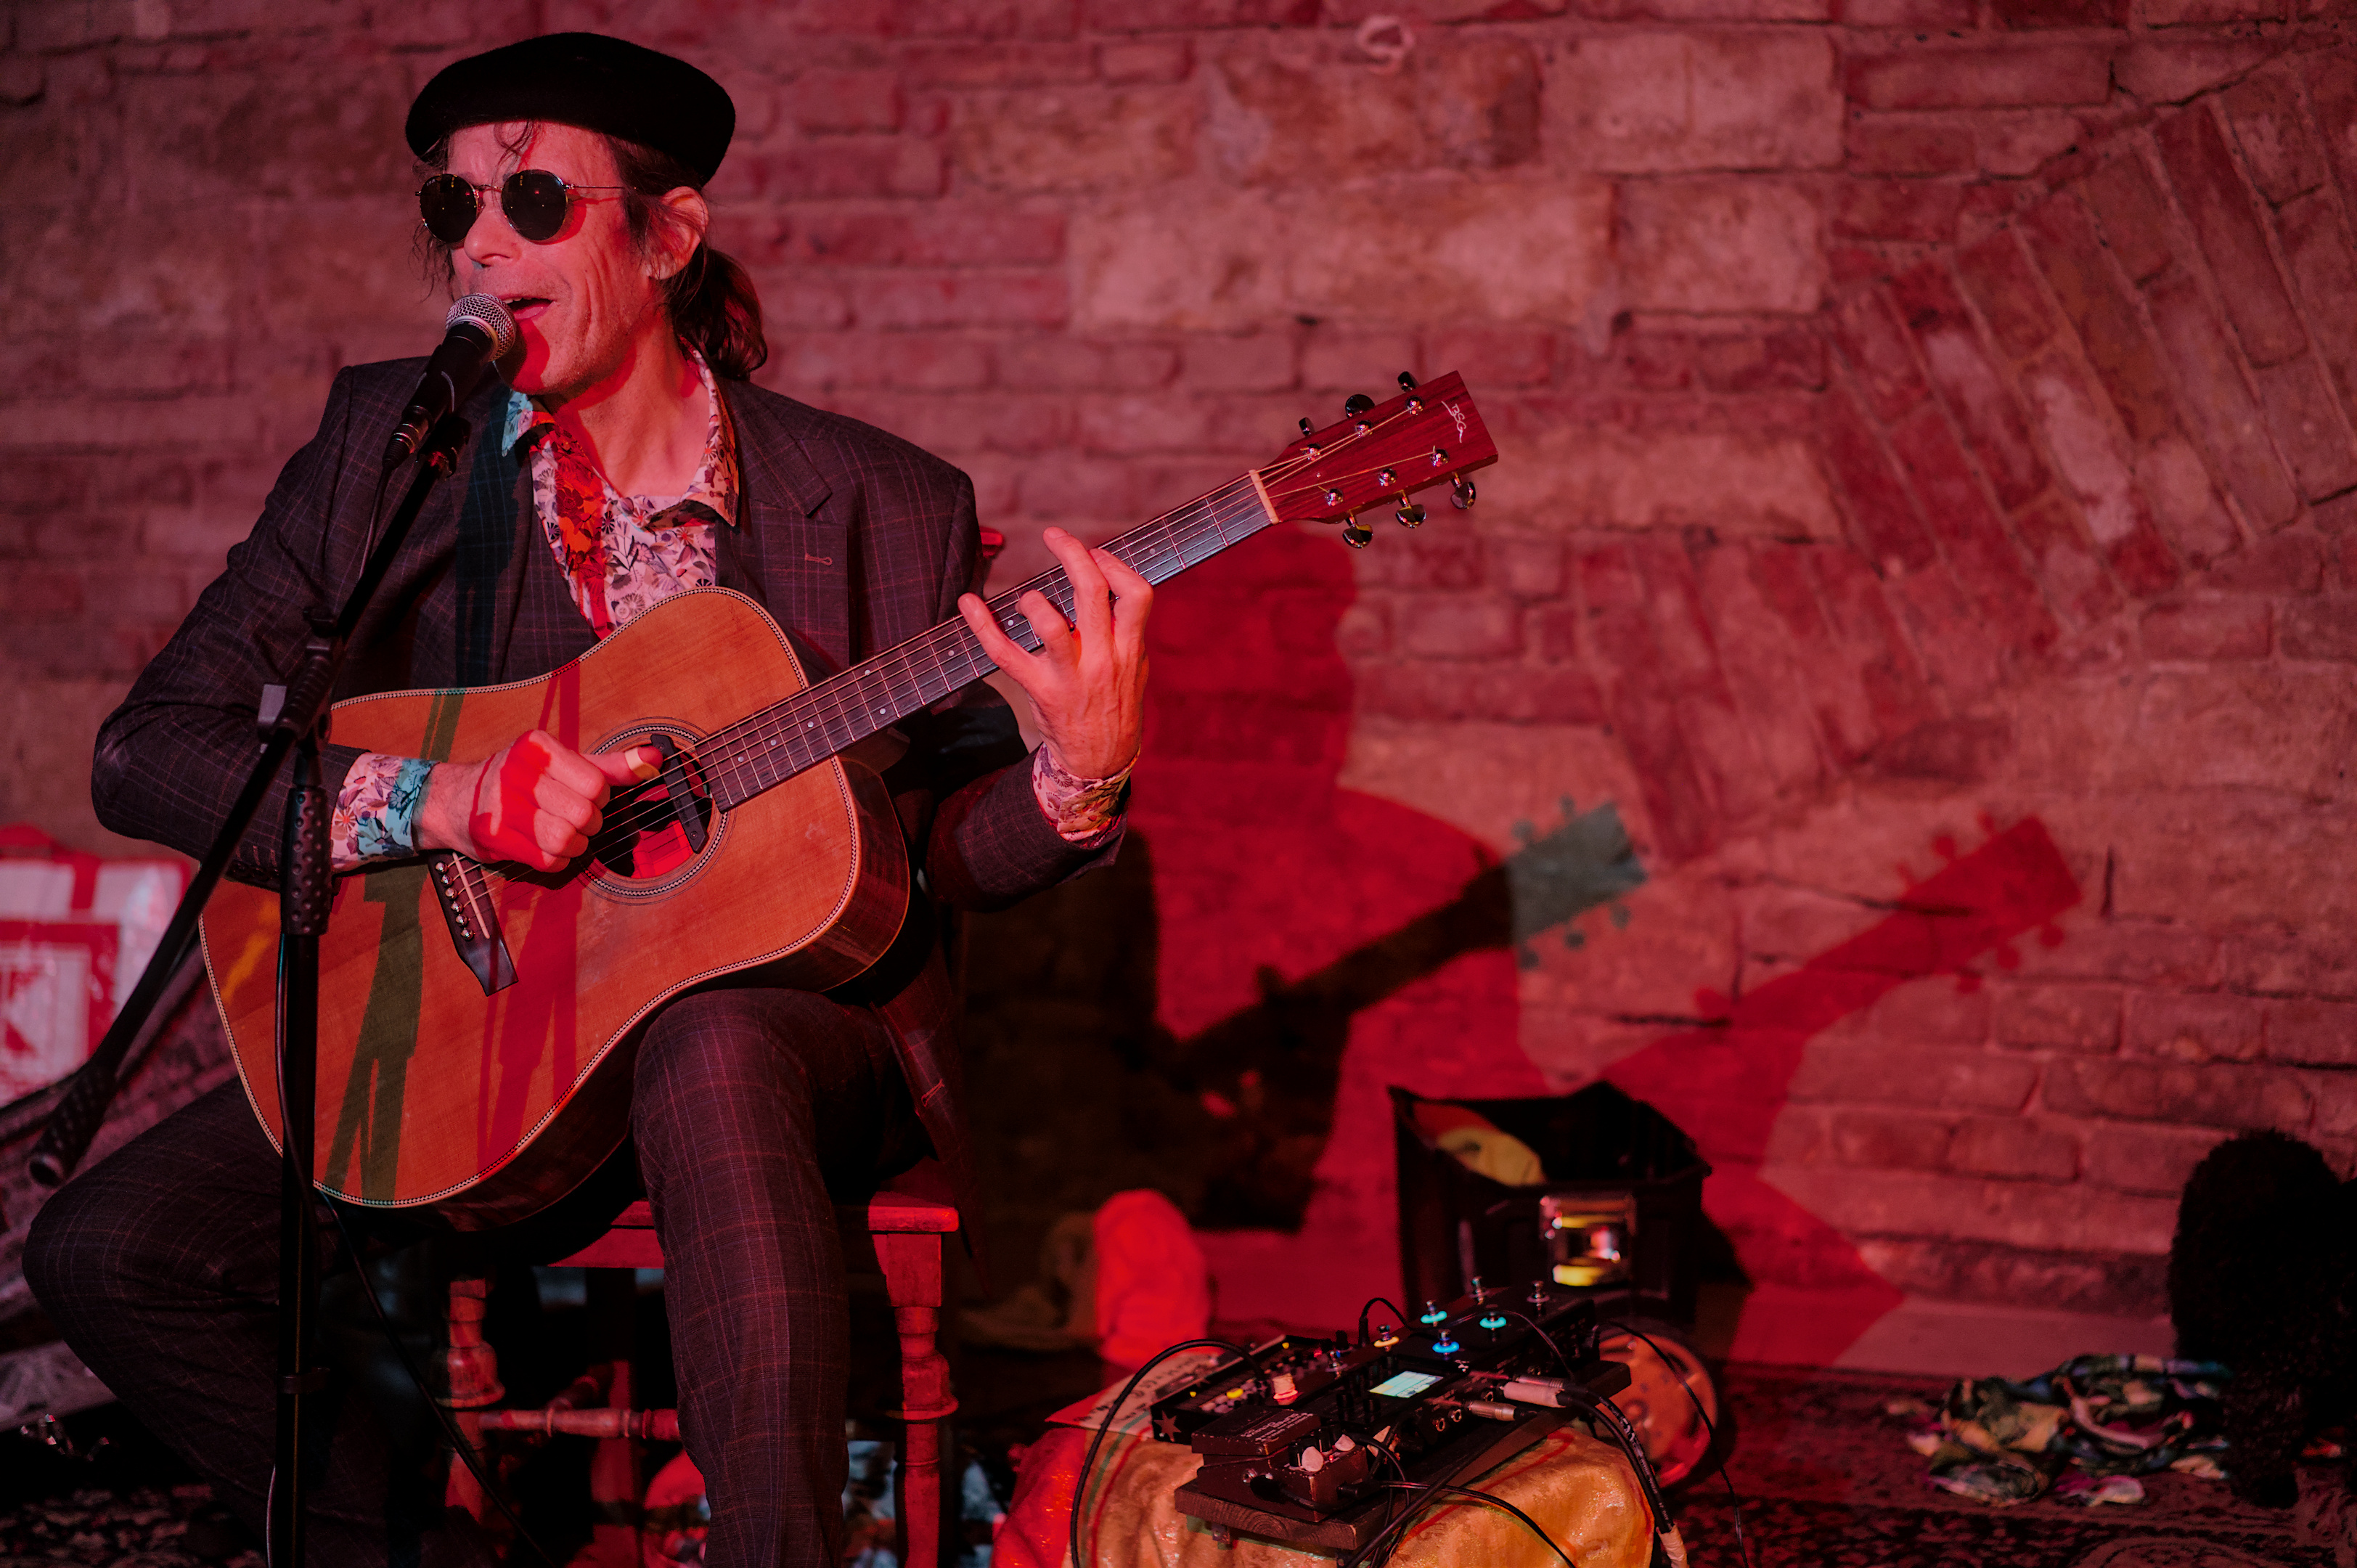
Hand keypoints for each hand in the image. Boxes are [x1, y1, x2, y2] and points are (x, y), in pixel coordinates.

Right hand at [416, 729, 659, 869]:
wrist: (454, 800)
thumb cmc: (520, 780)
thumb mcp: (563, 763)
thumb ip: (611, 765)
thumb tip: (654, 761)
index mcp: (537, 746)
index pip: (596, 784)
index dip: (600, 797)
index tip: (587, 795)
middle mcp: (516, 772)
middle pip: (585, 814)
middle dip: (589, 823)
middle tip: (574, 818)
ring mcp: (502, 805)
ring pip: (568, 840)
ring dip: (574, 844)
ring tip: (558, 832)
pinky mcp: (494, 837)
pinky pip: (549, 860)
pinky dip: (556, 859)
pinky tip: (541, 845)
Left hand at [958, 527, 1150, 780]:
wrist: (1101, 760)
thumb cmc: (1114, 705)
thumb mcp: (1134, 667)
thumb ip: (1126, 629)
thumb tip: (1111, 580)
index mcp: (1130, 649)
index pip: (1137, 594)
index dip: (1115, 564)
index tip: (1096, 553)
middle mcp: (1103, 660)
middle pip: (1091, 593)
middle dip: (1072, 554)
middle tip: (1054, 535)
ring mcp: (1071, 677)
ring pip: (1051, 626)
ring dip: (1035, 599)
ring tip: (1029, 596)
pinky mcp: (1041, 692)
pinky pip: (1005, 655)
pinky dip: (982, 625)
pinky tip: (969, 604)